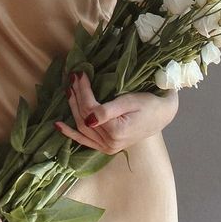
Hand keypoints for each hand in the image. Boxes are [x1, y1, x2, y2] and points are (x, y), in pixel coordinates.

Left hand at [55, 71, 178, 154]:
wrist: (162, 115)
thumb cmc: (149, 104)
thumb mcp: (130, 102)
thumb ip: (108, 111)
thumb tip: (88, 119)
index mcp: (116, 132)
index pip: (90, 109)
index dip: (82, 91)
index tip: (79, 73)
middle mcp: (110, 144)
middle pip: (84, 117)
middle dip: (76, 96)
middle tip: (72, 78)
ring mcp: (107, 148)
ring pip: (81, 127)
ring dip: (72, 108)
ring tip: (68, 90)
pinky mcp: (105, 147)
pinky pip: (85, 141)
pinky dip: (71, 134)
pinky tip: (58, 125)